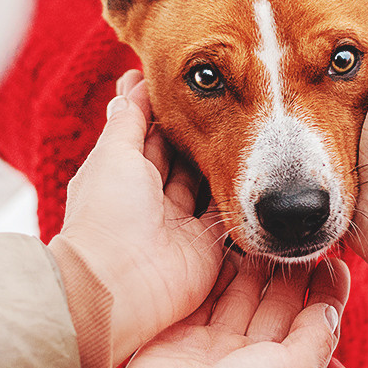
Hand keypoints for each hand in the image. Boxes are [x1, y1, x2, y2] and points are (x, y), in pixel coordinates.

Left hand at [52, 70, 227, 367]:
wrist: (121, 284)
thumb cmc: (107, 214)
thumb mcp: (112, 154)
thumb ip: (127, 120)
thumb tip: (129, 84)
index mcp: (123, 175)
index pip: (149, 136)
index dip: (167, 111)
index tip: (190, 82)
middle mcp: (152, 200)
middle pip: (181, 159)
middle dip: (200, 134)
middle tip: (232, 100)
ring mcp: (180, 224)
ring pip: (207, 185)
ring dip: (225, 162)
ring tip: (252, 126)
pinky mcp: (207, 248)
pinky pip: (228, 218)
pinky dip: (241, 198)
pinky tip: (259, 169)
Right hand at [111, 257, 348, 367]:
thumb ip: (316, 337)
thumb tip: (330, 308)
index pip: (311, 322)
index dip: (325, 292)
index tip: (336, 262)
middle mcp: (251, 357)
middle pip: (275, 304)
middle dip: (289, 270)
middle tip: (295, 235)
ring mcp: (214, 345)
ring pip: (239, 295)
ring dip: (251, 265)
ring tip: (262, 232)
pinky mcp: (180, 334)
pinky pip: (201, 296)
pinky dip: (212, 273)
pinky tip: (223, 245)